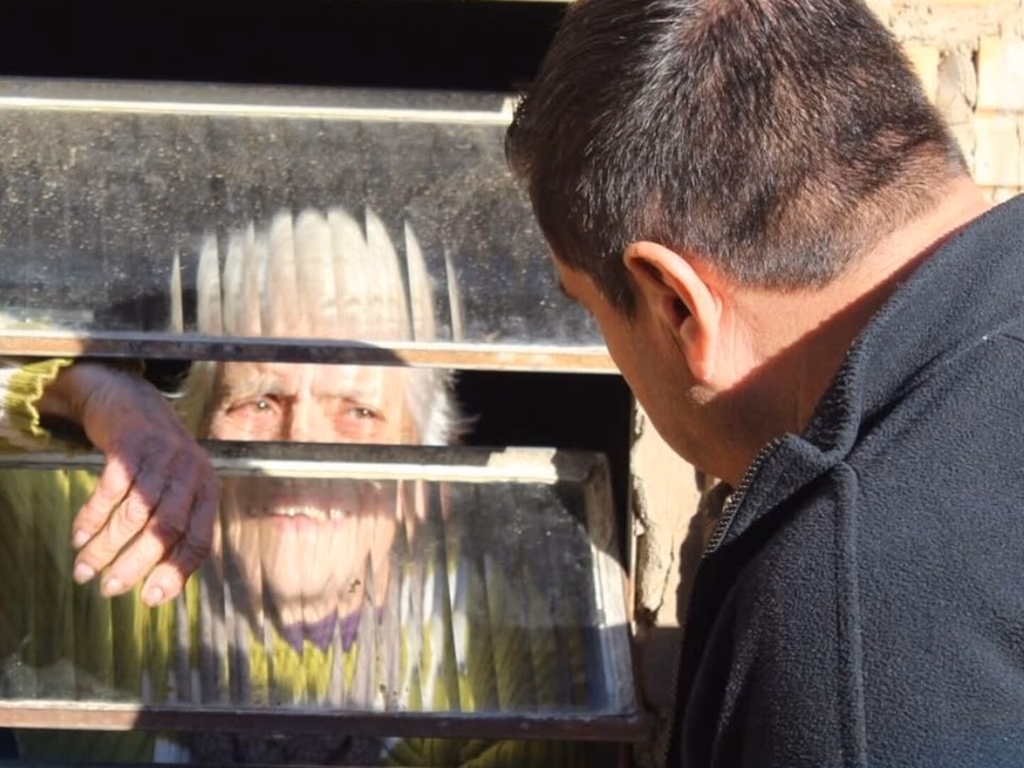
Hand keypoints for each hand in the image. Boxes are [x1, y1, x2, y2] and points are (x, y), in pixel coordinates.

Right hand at [37, 362, 219, 605]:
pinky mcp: (130, 445)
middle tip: (109, 590)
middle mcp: (191, 473)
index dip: (176, 573)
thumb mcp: (181, 485)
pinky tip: (78, 537)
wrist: (132, 400)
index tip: (149, 599)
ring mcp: (162, 457)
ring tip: (84, 571)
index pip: (201, 541)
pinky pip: (109, 491)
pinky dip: (91, 518)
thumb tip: (161, 584)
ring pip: (134, 514)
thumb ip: (178, 525)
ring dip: (105, 548)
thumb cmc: (158, 456)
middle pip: (166, 531)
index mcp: (208, 489)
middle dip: (135, 565)